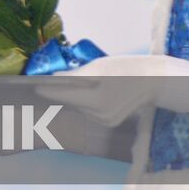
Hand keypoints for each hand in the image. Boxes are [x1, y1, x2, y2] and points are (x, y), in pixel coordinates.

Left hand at [34, 56, 176, 127]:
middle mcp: (100, 115)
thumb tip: (53, 77)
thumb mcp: (99, 67)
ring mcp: (105, 121)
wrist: (155, 81)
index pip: (64, 96)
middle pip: (70, 103)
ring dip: (72, 97)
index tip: (33, 85)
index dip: (48, 90)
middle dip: (60, 92)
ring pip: (78, 108)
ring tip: (67, 85)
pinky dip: (83, 102)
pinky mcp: (109, 122)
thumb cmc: (128, 69)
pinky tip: (85, 92)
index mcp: (97, 100)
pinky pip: (88, 111)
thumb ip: (74, 75)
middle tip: (47, 82)